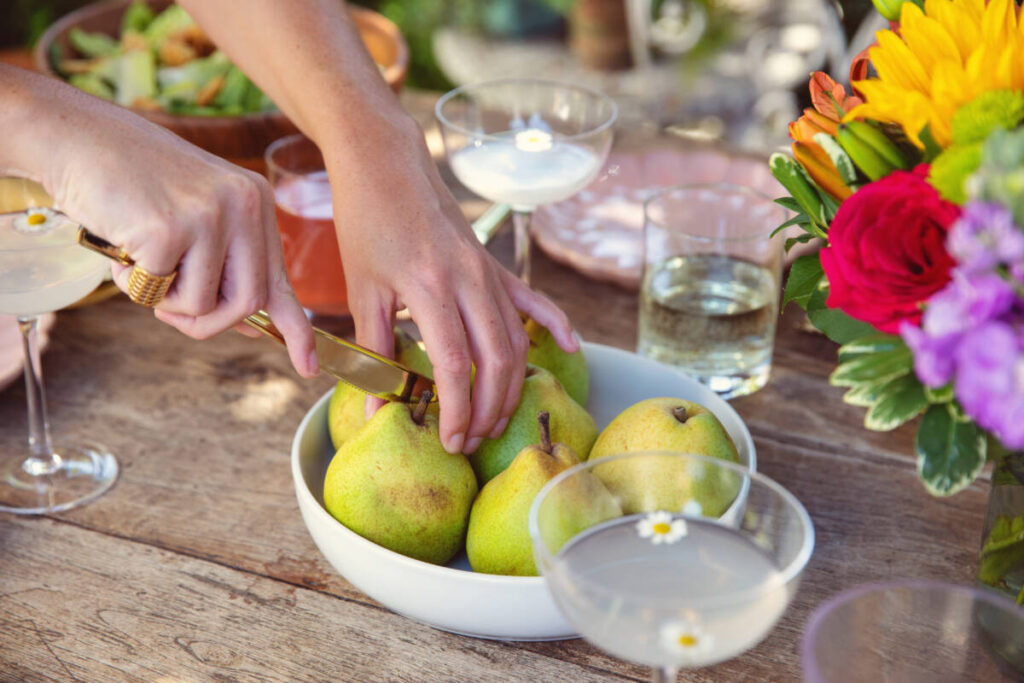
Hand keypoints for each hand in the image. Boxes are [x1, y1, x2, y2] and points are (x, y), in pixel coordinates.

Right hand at [32, 79, 315, 376]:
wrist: (76, 138)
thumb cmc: (132, 183)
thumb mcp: (196, 218)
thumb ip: (227, 266)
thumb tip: (256, 327)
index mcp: (256, 201)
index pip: (281, 279)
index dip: (297, 329)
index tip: (309, 367)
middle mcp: (243, 205)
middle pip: (248, 303)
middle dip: (209, 323)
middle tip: (170, 311)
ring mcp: (209, 216)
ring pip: (204, 305)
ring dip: (165, 301)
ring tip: (140, 259)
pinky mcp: (170, 231)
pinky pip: (161, 294)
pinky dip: (133, 284)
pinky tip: (120, 245)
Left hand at [323, 116, 577, 453]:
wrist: (385, 163)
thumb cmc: (365, 223)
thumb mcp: (362, 290)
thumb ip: (373, 351)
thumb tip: (373, 408)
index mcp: (431, 288)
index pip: (457, 366)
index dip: (458, 410)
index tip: (452, 440)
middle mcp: (469, 280)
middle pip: (496, 360)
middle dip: (488, 409)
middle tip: (471, 440)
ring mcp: (488, 271)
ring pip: (517, 340)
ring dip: (510, 385)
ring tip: (495, 419)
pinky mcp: (495, 264)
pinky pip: (533, 300)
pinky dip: (555, 326)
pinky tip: (572, 348)